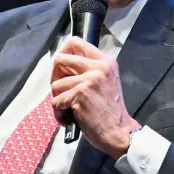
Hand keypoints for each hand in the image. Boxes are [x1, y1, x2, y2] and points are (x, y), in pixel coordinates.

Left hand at [51, 36, 140, 158]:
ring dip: (58, 99)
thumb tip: (63, 64)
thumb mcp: (105, 80)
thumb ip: (89, 69)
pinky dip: (59, 113)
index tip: (62, 68)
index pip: (75, 42)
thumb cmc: (111, 110)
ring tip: (68, 109)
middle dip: (54, 76)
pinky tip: (69, 119)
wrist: (119, 131)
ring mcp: (88, 80)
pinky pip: (56, 101)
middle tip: (60, 91)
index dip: (63, 53)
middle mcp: (98, 66)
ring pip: (56, 84)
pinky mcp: (80, 94)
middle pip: (60, 59)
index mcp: (105, 60)